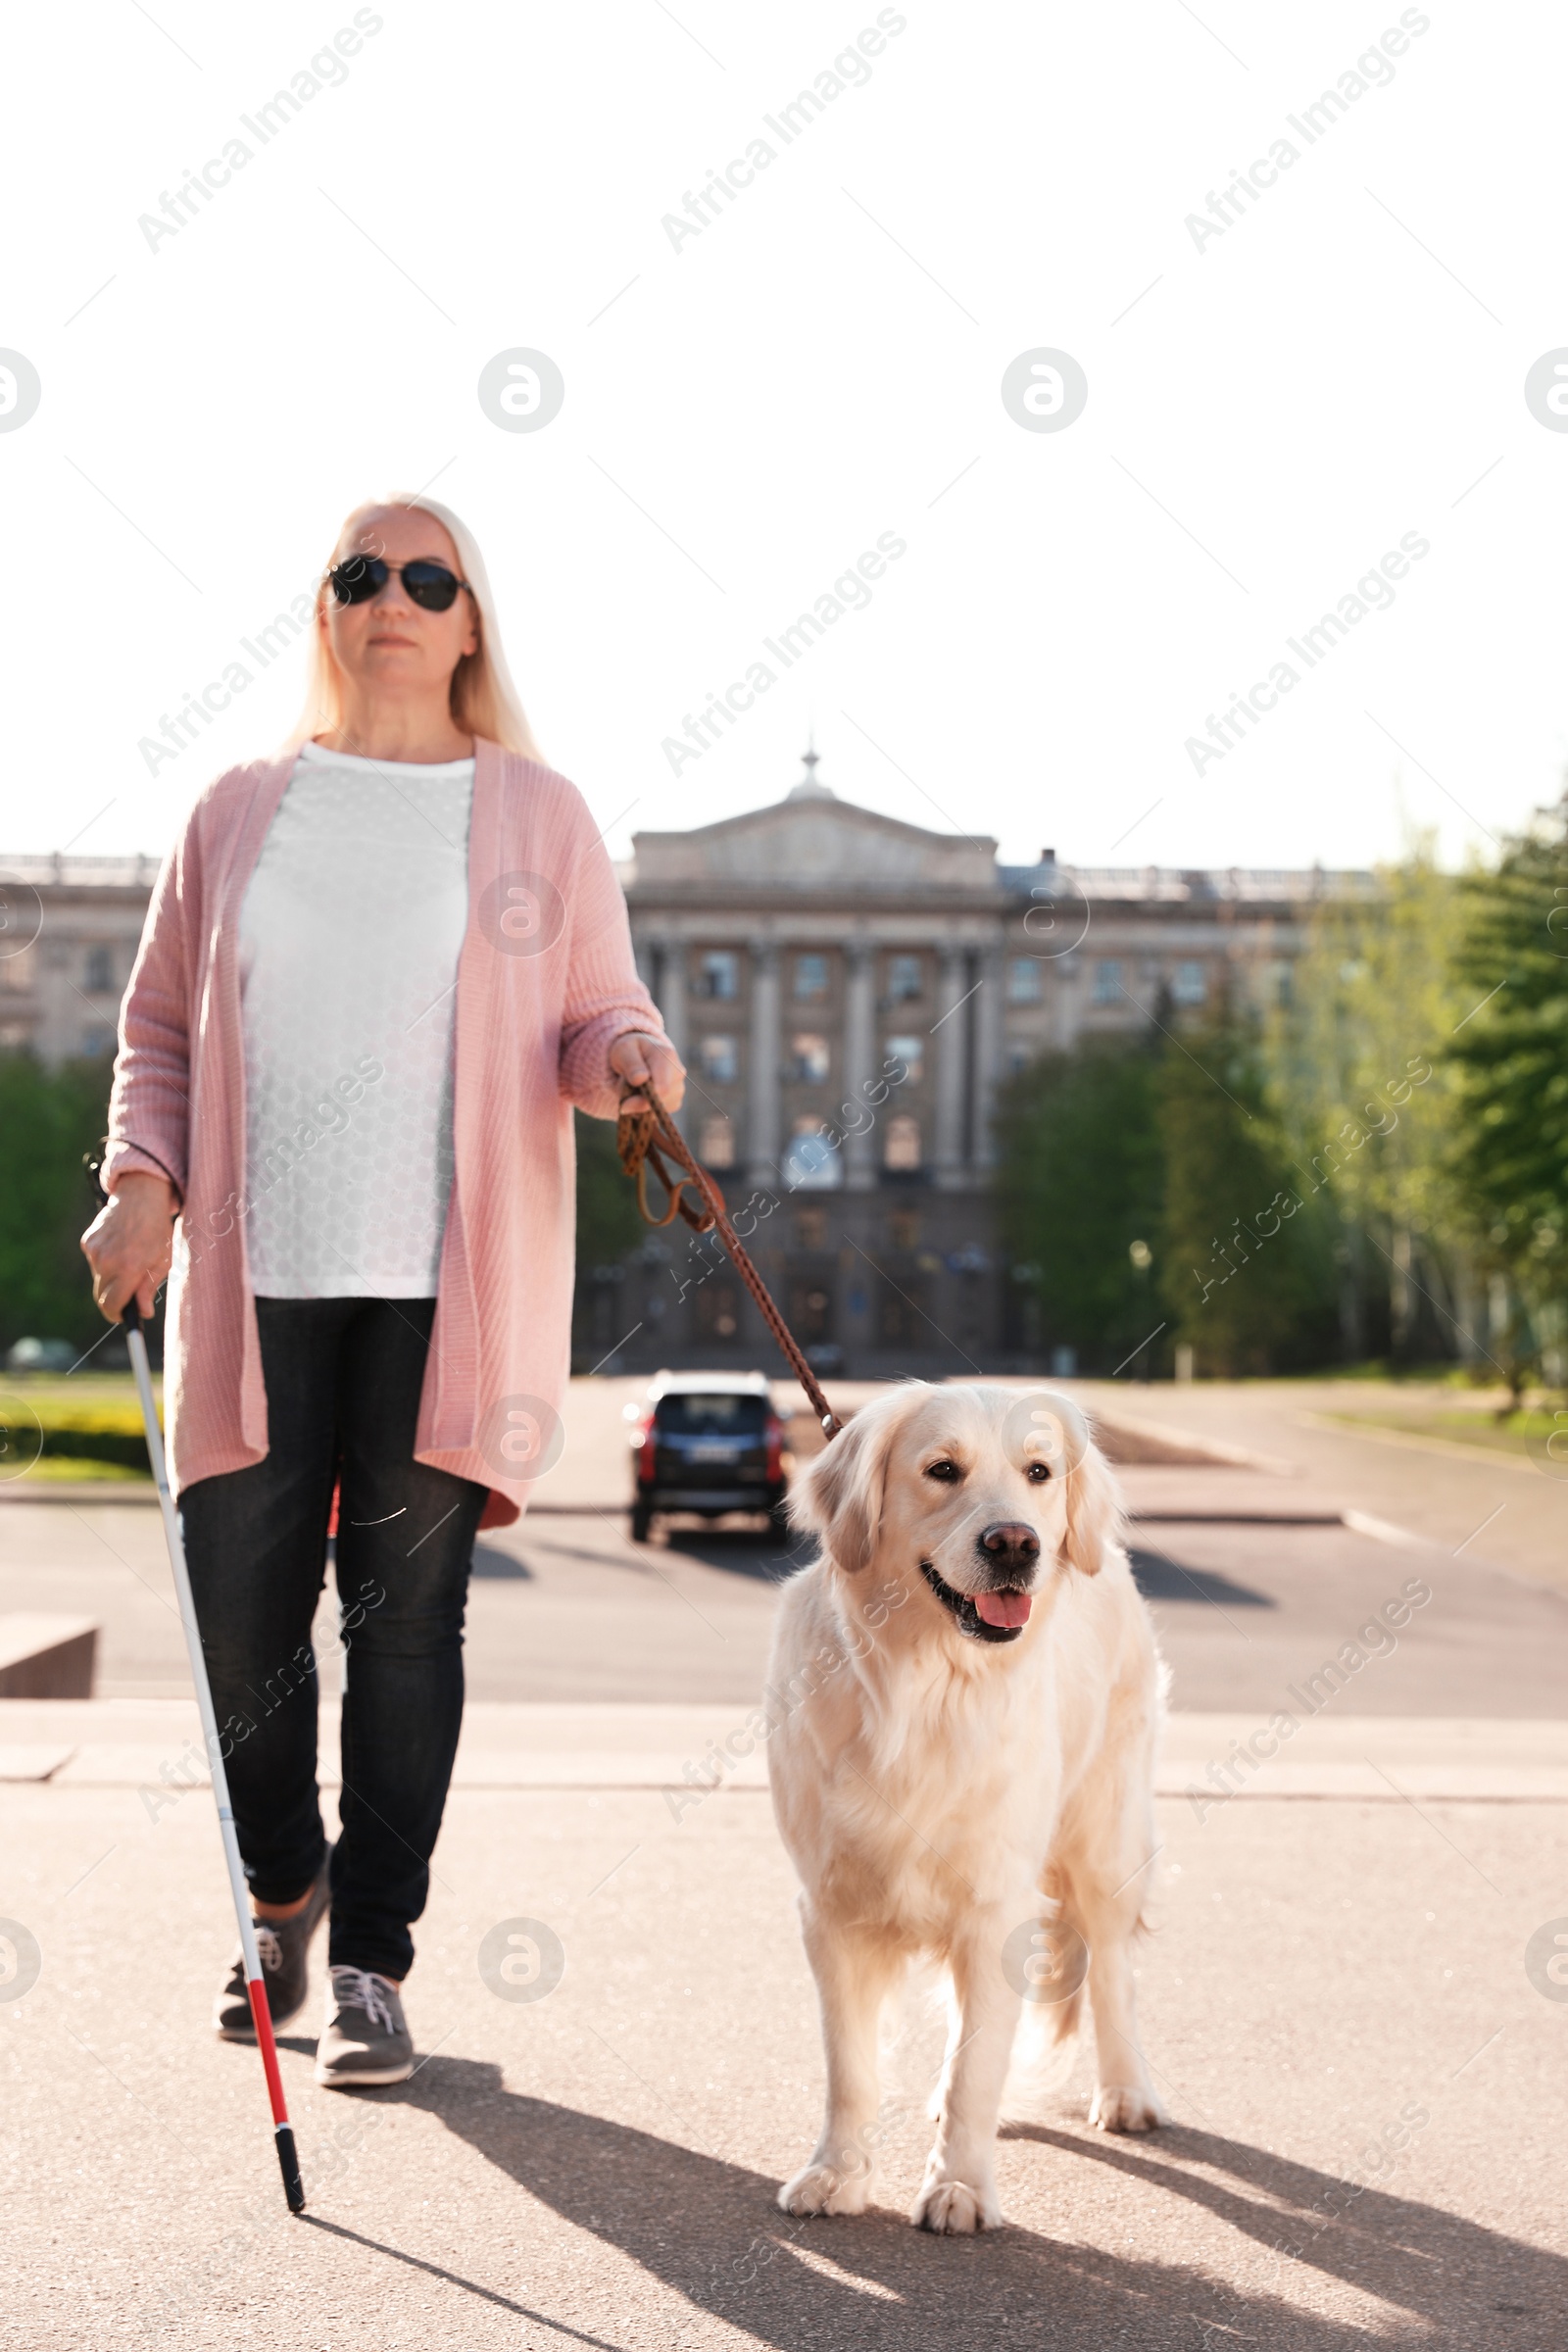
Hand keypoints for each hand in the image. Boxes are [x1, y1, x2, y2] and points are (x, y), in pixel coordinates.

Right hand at [81, 1171, 177, 1322]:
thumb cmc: (157, 1230)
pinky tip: (120, 1248)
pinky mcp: (87, 1242)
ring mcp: (94, 1251)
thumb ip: (149, 1289)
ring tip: (129, 1261)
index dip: (117, 1315)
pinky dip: (106, 1262)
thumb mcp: (162, 1261)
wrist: (141, 1197)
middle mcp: (107, 1261)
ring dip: (111, 1278)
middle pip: (101, 1296)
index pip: (112, 1304)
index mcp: (128, 1268)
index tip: (123, 1317)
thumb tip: (143, 1313)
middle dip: (114, 1300)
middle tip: (129, 1295)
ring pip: (99, 1278)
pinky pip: (95, 1263)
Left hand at [610, 1031, 684, 1116]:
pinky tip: (640, 1095)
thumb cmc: (630, 1050)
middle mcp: (678, 1072)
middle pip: (661, 1101)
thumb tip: (640, 1079)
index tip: (624, 1105)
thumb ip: (631, 1064)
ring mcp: (679, 1087)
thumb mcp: (624, 1051)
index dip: (643, 1102)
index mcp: (667, 1056)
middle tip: (624, 1090)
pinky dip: (647, 1108)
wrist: (639, 1053)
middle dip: (639, 1102)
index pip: (662, 1089)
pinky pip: (659, 1112)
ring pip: (660, 1109)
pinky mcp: (675, 1100)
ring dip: (642, 1105)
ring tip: (633, 1088)